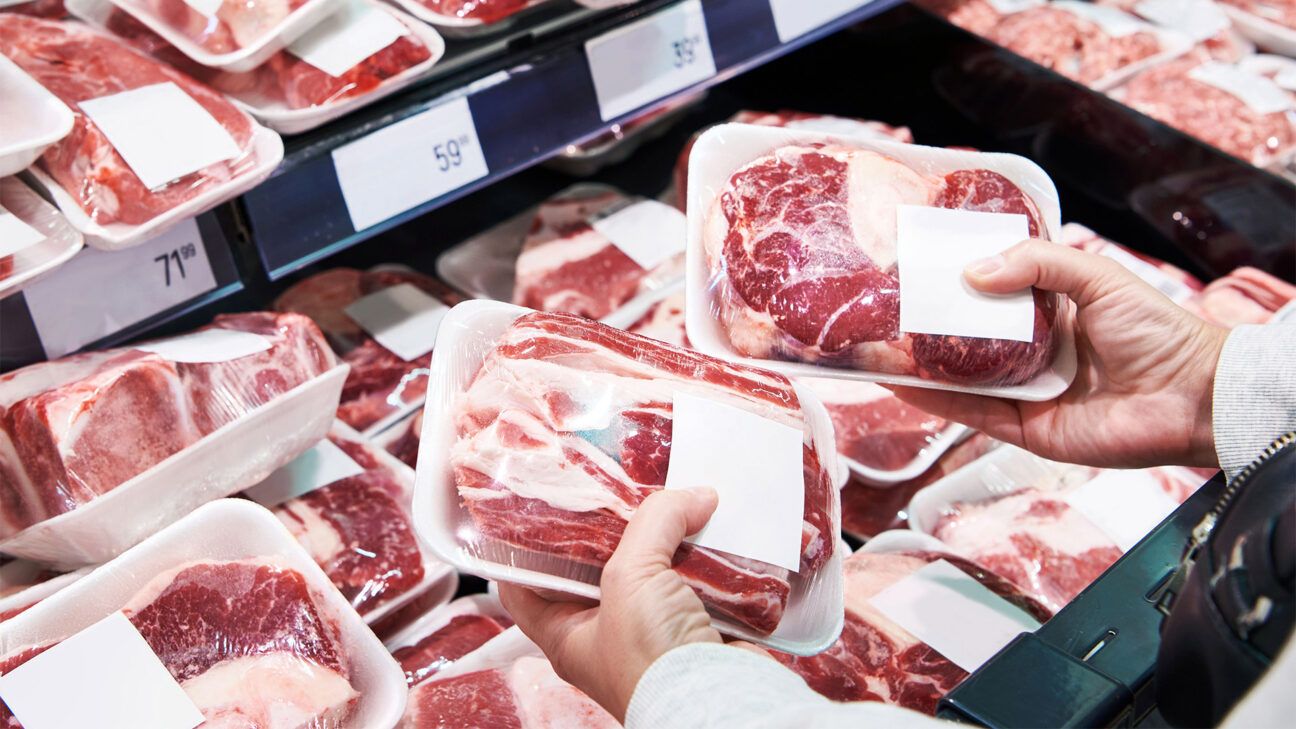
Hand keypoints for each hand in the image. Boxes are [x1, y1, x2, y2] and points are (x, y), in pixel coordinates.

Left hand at [498, 488, 721, 721]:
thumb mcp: (630, 579)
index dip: (523, 546)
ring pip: (656, 569)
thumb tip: (692, 496)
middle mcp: (608, 632)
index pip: (525, 584)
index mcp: (568, 633)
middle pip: (599, 566)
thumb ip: (651, 524)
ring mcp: (655, 629)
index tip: (532, 507)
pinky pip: (700, 582)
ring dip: (671, 538)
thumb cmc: (653, 664)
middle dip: (615, 527)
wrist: (719, 704)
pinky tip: (716, 530)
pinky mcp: (698, 626)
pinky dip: (710, 559)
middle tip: (622, 490)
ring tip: (679, 501)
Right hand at [892, 239, 1227, 468]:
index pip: (992, 295)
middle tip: (885, 311)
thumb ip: (1037, 263)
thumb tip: (973, 272)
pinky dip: (937, 401)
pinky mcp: (1025, 430)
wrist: (1192, 397)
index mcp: (1051, 312)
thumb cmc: (1157, 332)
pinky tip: (903, 383)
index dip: (956, 284)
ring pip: (961, 377)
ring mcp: (1026, 391)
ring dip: (919, 365)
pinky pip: (972, 414)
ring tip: (877, 347)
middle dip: (927, 327)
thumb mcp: (1097, 276)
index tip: (917, 271)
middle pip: (968, 338)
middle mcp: (1033, 351)